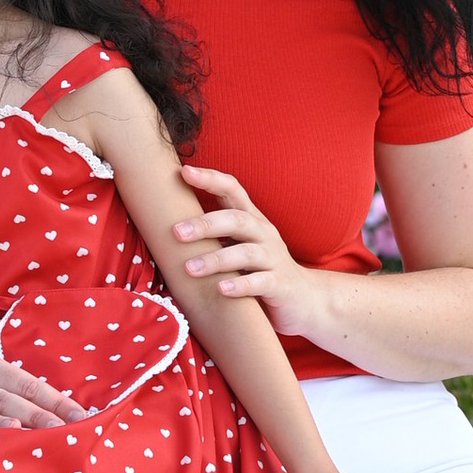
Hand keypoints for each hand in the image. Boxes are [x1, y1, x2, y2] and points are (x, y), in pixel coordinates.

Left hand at [172, 163, 324, 342]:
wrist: (305, 301)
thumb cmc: (261, 270)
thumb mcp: (240, 246)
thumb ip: (215, 233)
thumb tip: (167, 221)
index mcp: (252, 220)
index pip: (233, 189)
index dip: (210, 179)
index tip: (184, 172)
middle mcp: (265, 234)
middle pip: (237, 219)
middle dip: (205, 224)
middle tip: (176, 232)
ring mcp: (274, 259)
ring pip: (246, 252)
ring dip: (216, 259)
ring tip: (190, 268)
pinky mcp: (280, 285)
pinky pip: (260, 282)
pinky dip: (240, 285)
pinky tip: (220, 289)